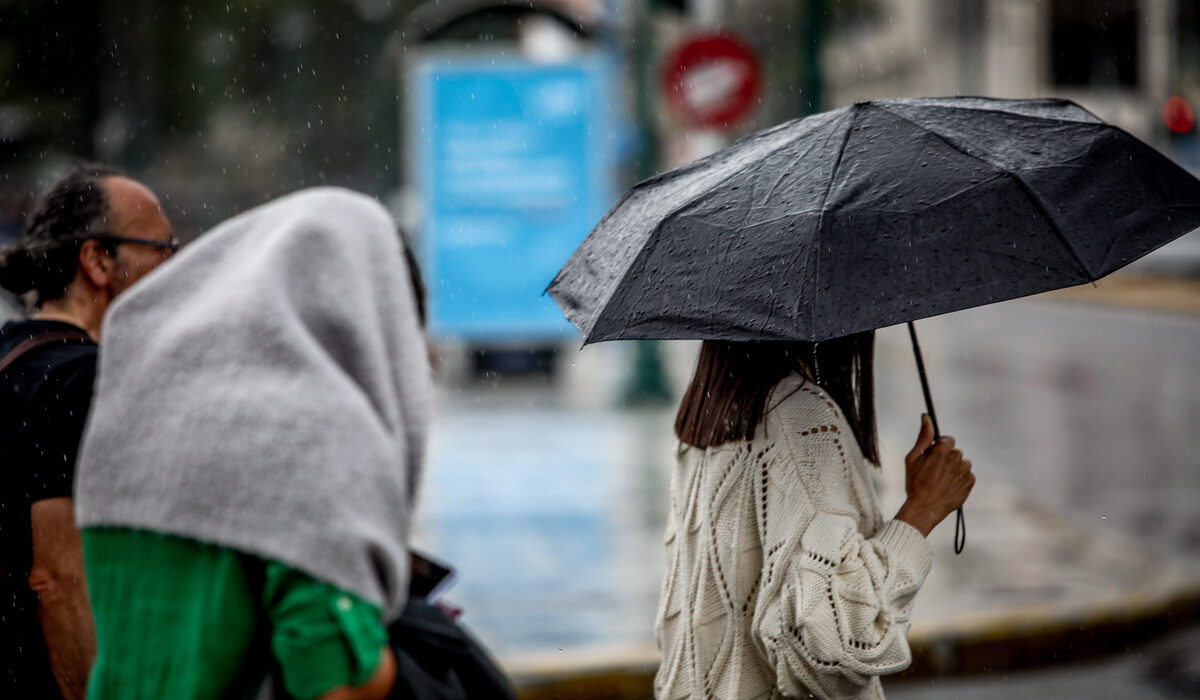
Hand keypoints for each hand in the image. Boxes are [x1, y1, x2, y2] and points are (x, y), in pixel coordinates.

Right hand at [894, 414, 974, 536]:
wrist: (924, 508)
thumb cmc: (915, 483)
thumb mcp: (913, 458)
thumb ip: (923, 436)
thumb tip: (926, 417)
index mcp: (943, 451)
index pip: (948, 440)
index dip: (939, 448)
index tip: (933, 457)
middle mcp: (957, 459)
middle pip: (955, 451)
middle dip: (947, 458)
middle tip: (935, 471)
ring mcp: (965, 472)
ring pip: (962, 463)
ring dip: (955, 468)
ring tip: (942, 479)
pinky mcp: (970, 483)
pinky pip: (968, 475)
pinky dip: (960, 478)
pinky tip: (949, 485)